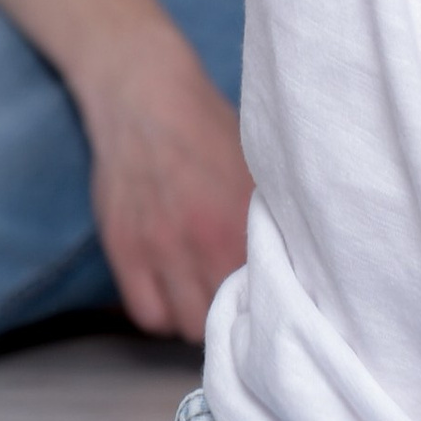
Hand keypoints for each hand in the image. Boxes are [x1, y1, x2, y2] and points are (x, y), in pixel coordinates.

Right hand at [74, 21, 252, 342]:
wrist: (145, 95)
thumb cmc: (207, 128)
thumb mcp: (255, 170)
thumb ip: (269, 218)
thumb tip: (296, 260)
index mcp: (242, 221)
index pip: (263, 296)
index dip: (267, 304)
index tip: (269, 300)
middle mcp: (202, 241)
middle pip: (225, 319)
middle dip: (233, 316)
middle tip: (235, 301)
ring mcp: (159, 248)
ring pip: (185, 325)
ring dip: (197, 319)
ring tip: (203, 299)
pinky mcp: (124, 249)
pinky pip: (145, 314)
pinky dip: (160, 313)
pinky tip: (171, 294)